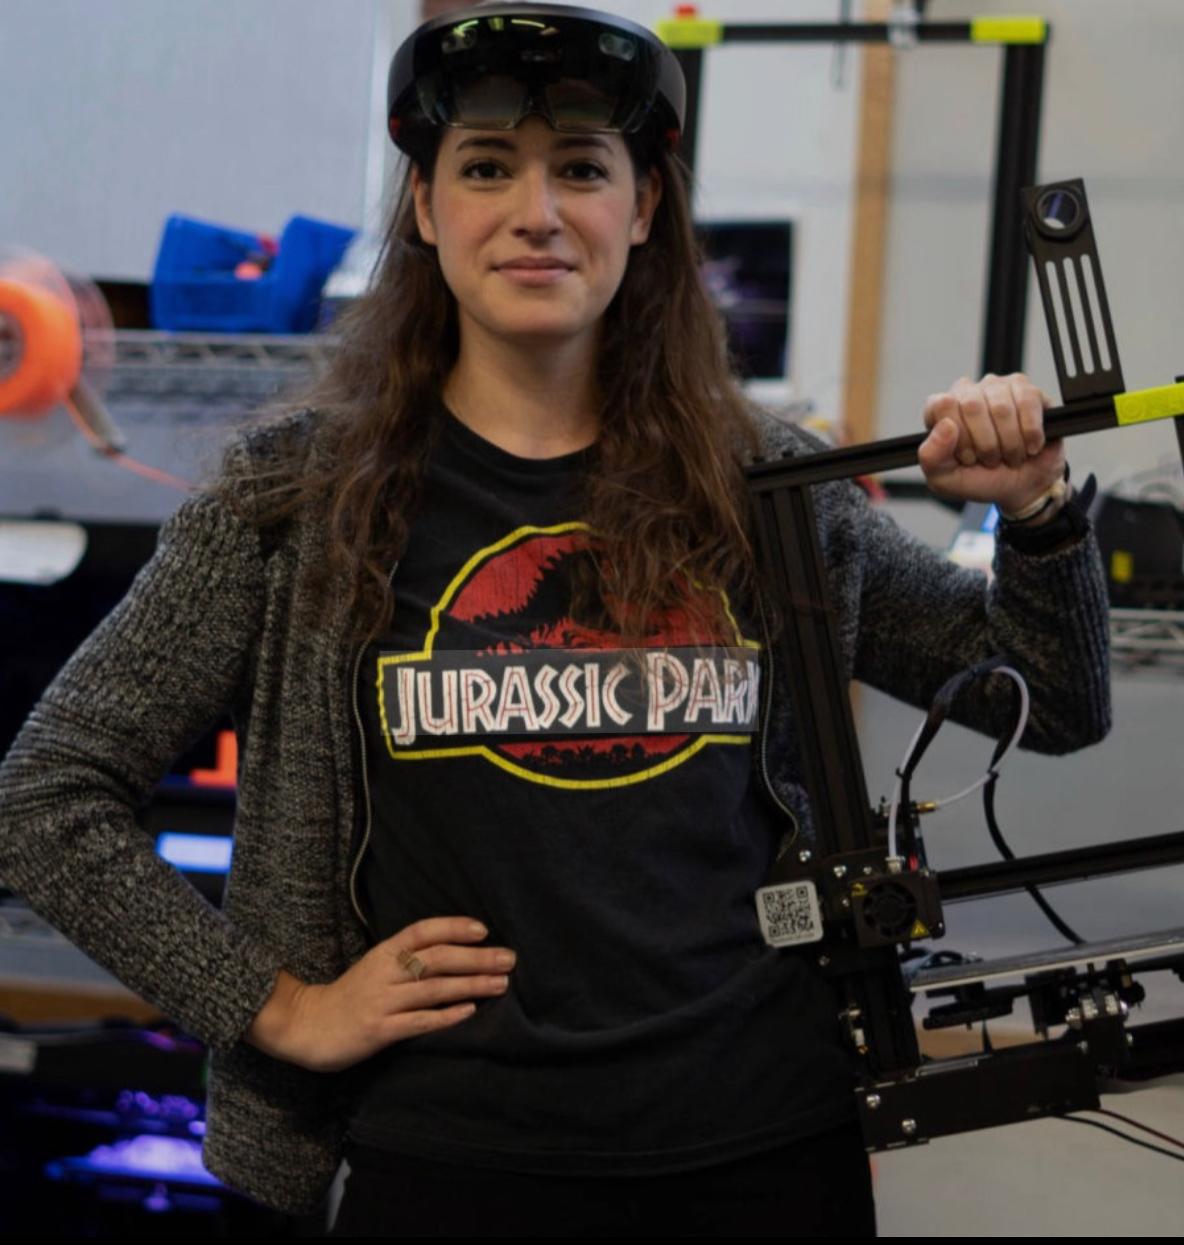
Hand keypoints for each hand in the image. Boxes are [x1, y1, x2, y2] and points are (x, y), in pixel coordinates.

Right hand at [253, 917, 515, 1073]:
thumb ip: (406, 958)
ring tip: (501, 984)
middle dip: (476, 958)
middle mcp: (384, 972)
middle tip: (510, 959)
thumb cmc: (350, 995)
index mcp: (384, 952)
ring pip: (432, 988)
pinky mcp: (378, 1030)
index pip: (422, 930)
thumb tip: (455, 951)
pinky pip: (418, 1022)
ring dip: (471, 984)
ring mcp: (381, 1001)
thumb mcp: (376, 967)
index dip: (453, 926)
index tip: (483, 929)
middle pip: (436, 958)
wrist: (305, 1026)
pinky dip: (445, 1016)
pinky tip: (469, 1012)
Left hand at [918, 373, 1065, 516]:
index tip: (967, 458)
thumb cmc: (979, 479)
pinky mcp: (1029, 391)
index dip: (958, 438)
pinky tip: (1030, 446)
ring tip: (1010, 455)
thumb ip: (931, 456)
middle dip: (984, 444)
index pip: (941, 406)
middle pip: (971, 406)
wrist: (1020, 488)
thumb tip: (945, 425)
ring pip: (1001, 408)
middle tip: (990, 459)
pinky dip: (1030, 433)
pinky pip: (1028, 403)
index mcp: (941, 410)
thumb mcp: (944, 479)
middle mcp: (968, 392)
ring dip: (1009, 443)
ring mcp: (999, 388)